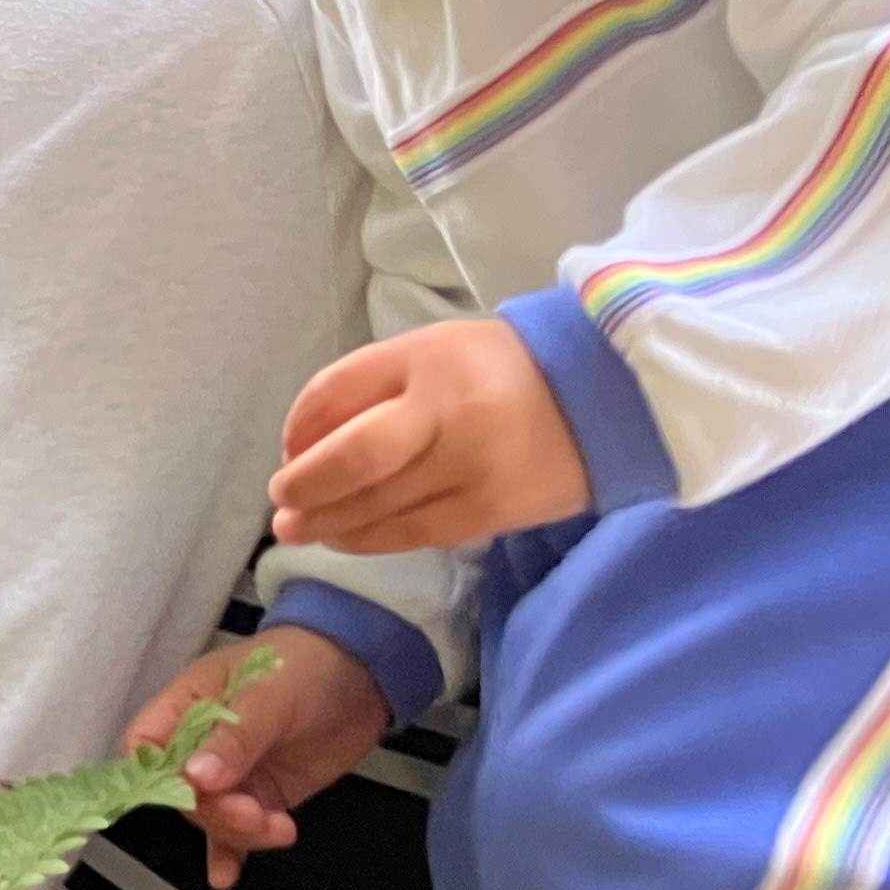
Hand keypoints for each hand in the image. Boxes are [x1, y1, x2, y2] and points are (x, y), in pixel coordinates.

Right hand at [126, 628, 393, 889]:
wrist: (365, 671)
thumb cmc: (305, 664)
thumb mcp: (268, 694)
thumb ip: (234, 738)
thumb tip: (196, 779)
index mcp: (185, 708)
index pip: (144, 749)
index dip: (155, 778)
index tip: (190, 794)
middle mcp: (199, 746)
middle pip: (182, 795)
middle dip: (217, 813)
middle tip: (255, 814)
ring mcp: (233, 774)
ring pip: (213, 819)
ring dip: (238, 833)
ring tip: (278, 829)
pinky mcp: (263, 795)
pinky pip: (238, 831)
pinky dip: (232, 853)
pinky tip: (226, 877)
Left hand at [271, 319, 586, 553]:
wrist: (608, 396)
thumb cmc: (501, 370)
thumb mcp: (433, 351)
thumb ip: (367, 384)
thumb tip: (299, 442)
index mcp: (428, 357)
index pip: (336, 390)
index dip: (297, 426)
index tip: (287, 448)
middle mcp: (449, 411)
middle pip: (353, 458)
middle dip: (304, 486)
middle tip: (280, 501)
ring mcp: (473, 466)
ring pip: (379, 505)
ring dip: (326, 523)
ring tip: (295, 529)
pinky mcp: (493, 511)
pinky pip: (414, 533)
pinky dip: (370, 538)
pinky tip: (344, 539)